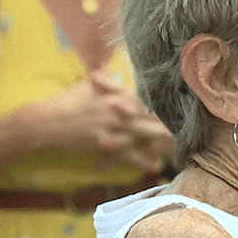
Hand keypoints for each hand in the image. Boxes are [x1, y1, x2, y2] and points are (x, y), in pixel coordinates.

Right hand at [30, 69, 173, 171]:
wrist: (48, 121)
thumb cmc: (68, 100)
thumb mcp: (88, 84)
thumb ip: (106, 78)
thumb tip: (115, 71)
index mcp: (117, 95)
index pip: (145, 99)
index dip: (163, 103)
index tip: (181, 105)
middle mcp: (119, 111)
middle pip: (149, 117)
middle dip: (169, 122)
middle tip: (189, 127)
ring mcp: (113, 129)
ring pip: (142, 135)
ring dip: (160, 141)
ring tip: (179, 145)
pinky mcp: (106, 144)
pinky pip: (127, 154)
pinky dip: (140, 161)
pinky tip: (154, 166)